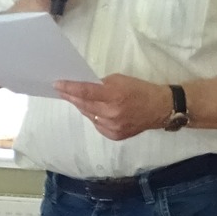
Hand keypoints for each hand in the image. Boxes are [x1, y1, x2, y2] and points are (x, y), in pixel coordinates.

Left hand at [55, 73, 170, 139]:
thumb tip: (84, 88)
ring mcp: (112, 127)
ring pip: (89, 115)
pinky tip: (96, 111)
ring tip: (77, 99)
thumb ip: (101, 84)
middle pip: (83, 105)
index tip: (57, 84)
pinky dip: (94, 116)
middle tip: (61, 90)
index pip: (85, 92)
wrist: (159, 109)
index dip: (69, 88)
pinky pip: (97, 124)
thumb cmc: (140, 90)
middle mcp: (111, 113)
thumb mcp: (120, 80)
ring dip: (82, 107)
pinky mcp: (114, 135)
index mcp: (114, 96)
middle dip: (71, 97)